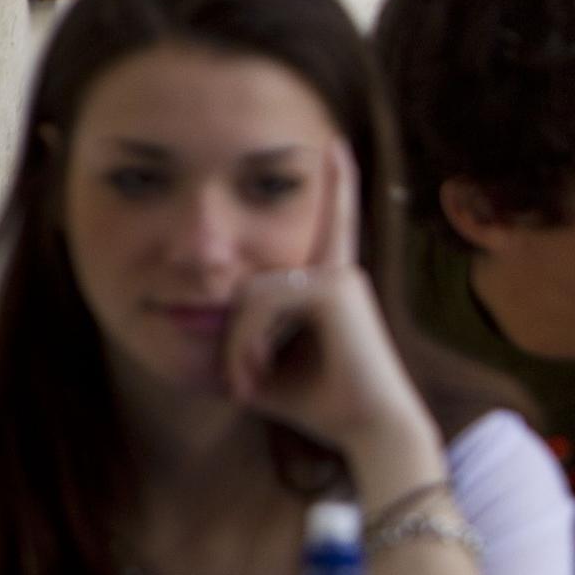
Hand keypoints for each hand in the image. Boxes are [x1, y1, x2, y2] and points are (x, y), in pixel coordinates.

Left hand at [222, 141, 440, 478]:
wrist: (370, 429)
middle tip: (241, 386)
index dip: (337, 186)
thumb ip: (243, 340)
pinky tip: (255, 375)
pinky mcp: (335, 289)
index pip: (332, 226)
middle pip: (250, 285)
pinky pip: (261, 302)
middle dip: (236, 339)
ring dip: (238, 345)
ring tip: (248, 385)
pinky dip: (247, 343)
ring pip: (251, 294)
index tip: (336, 145)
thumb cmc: (322, 404)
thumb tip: (203, 327)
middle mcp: (339, 273)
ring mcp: (339, 277)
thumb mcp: (267, 367)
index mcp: (332, 287)